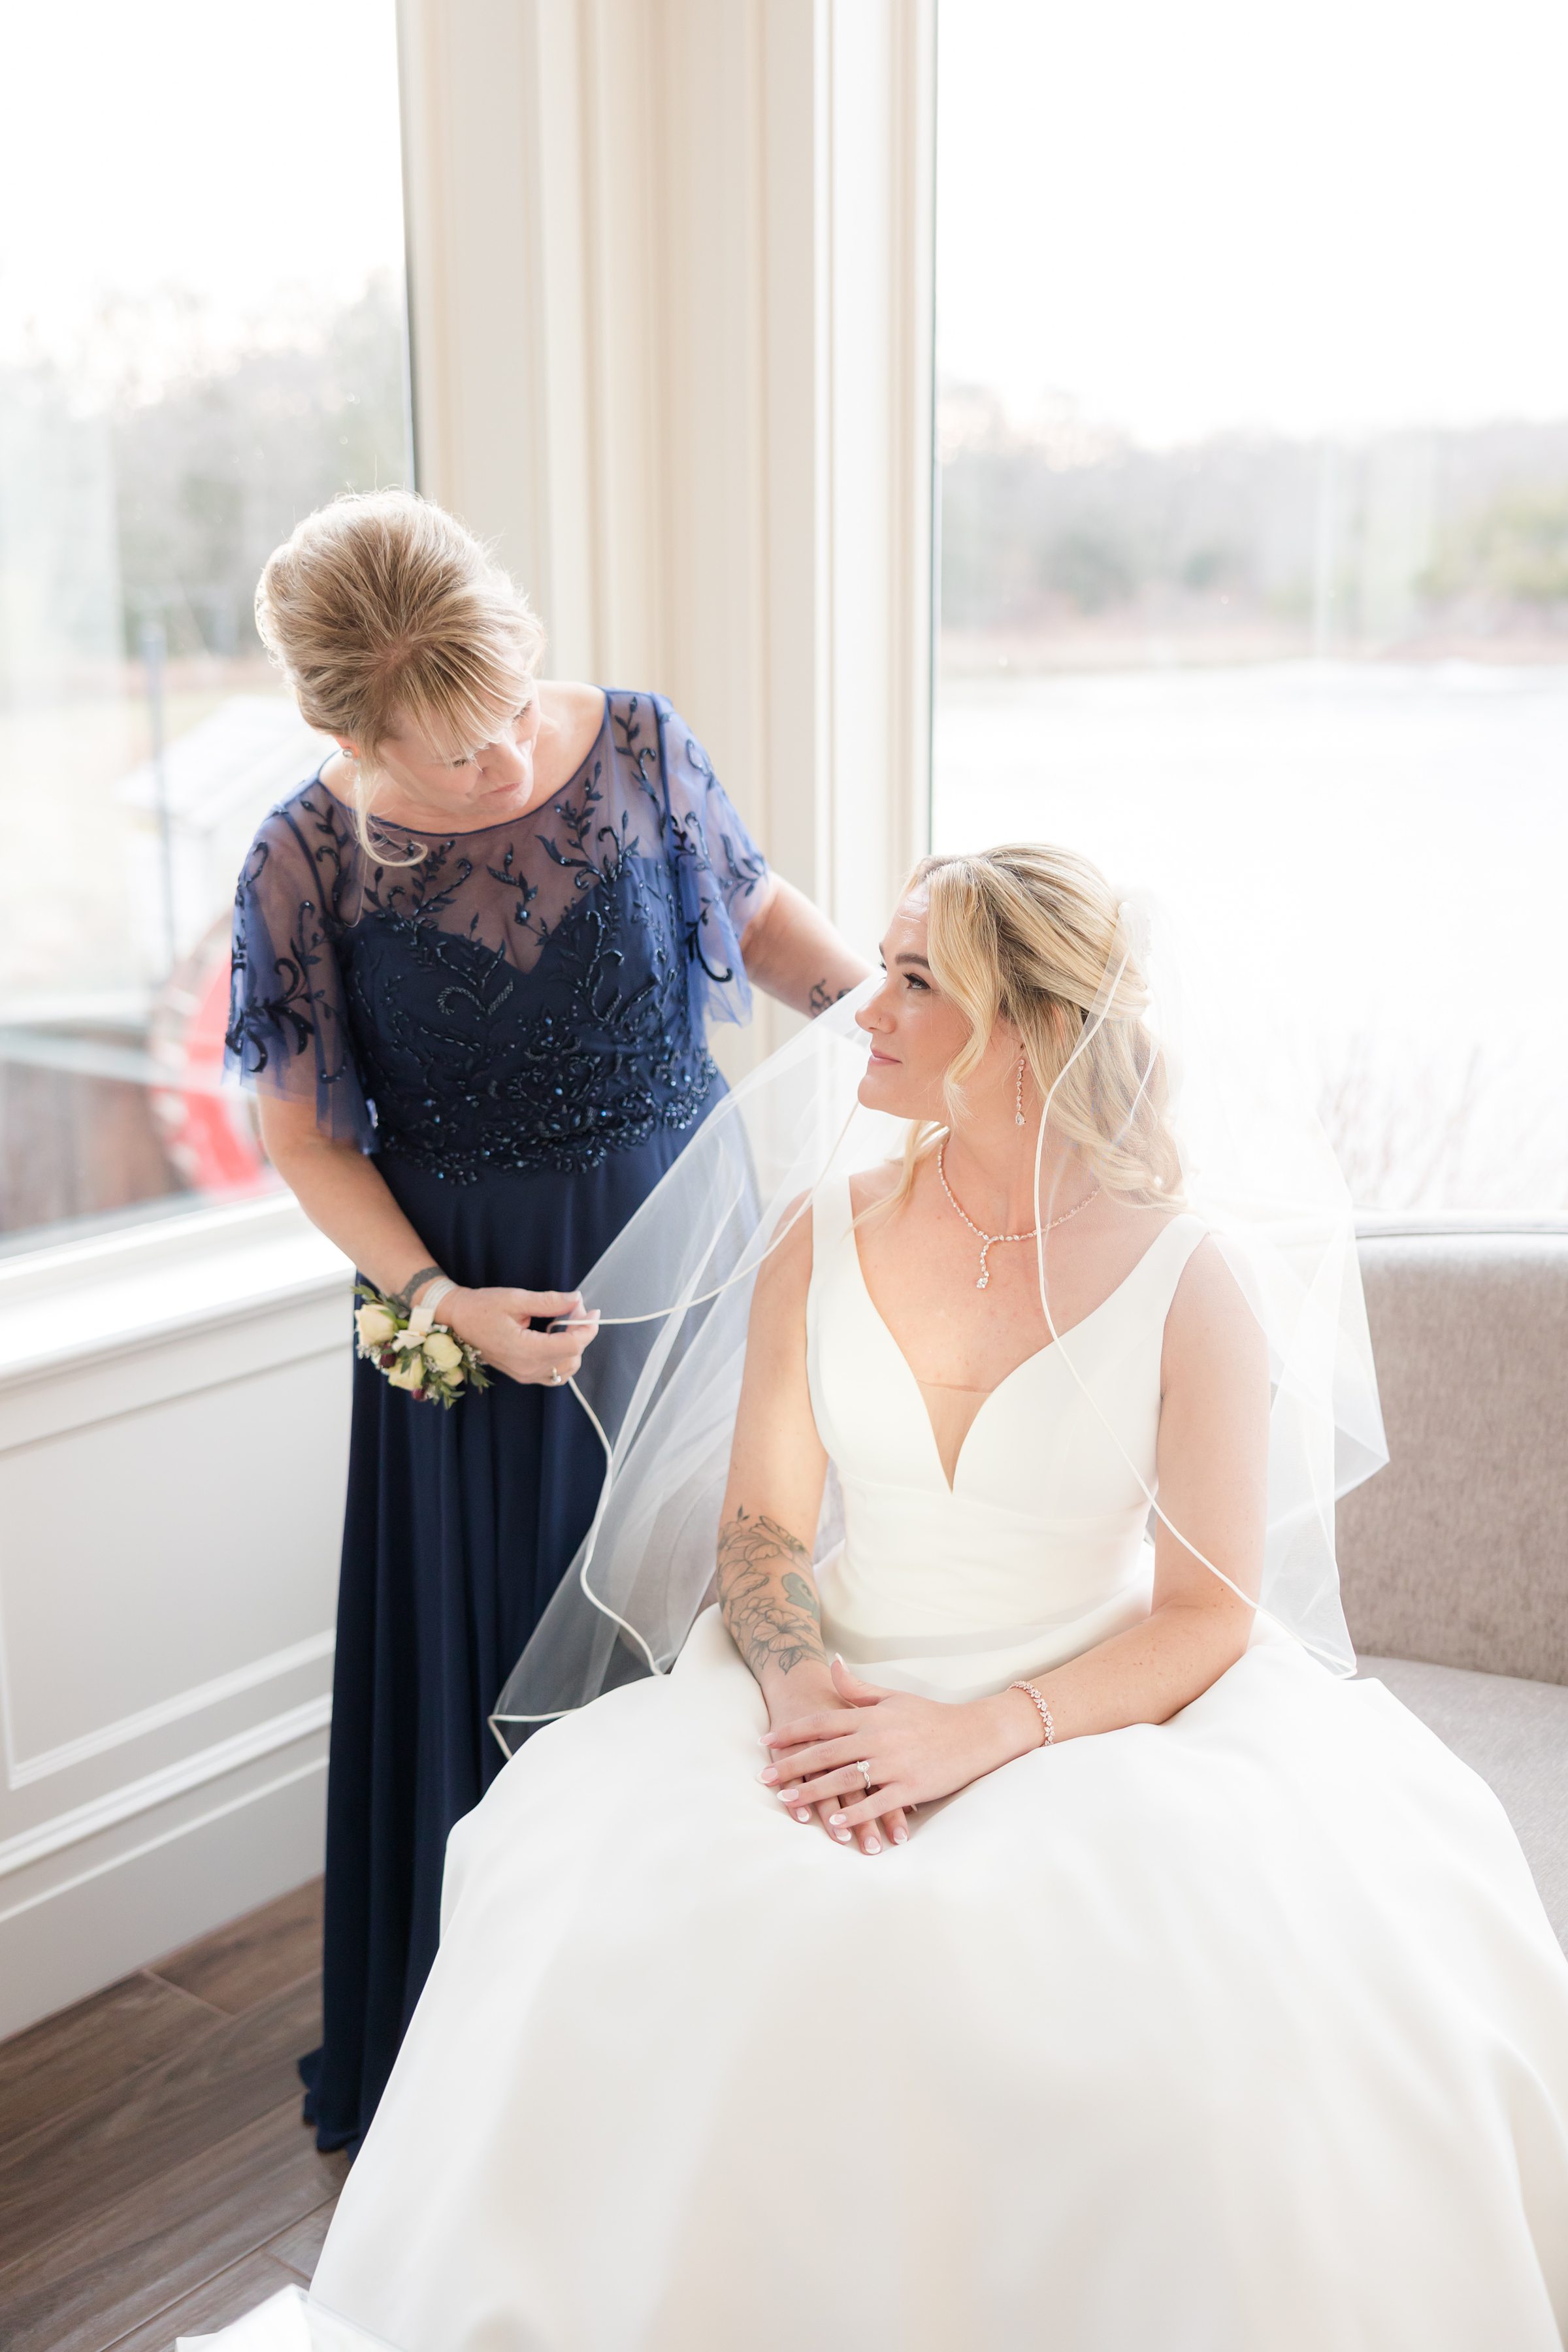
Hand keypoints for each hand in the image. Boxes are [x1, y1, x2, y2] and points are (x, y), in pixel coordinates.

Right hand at [436, 1287, 599, 1385]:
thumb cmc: (482, 1307)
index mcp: (525, 1350)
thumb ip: (549, 1302)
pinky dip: (564, 1358)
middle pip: (573, 1356)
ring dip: (574, 1346)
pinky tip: (556, 1339)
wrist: (458, 1320)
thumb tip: (576, 1300)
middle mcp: (527, 1368)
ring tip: (565, 1323)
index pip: (571, 1345)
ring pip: (567, 1368)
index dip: (587, 1327)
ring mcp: (525, 1375)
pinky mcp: (523, 1374)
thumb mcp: (516, 1299)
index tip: (591, 1310)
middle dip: (580, 1332)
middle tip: (573, 1309)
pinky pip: (555, 1374)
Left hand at [760, 1662, 914, 1855]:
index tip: (766, 1741)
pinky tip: (833, 1824)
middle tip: (763, 1776)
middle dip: (791, 1765)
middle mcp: (877, 1738)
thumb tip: (833, 1662)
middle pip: (825, 1752)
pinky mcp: (910, 1787)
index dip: (792, 1731)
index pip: (822, 1722)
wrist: (973, 1734)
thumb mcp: (893, 1696)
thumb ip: (858, 1688)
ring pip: (845, 1779)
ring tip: (787, 1799)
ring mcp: (894, 1764)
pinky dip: (854, 1814)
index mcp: (871, 1716)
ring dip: (813, 1791)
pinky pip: (877, 1802)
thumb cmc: (929, 1716)